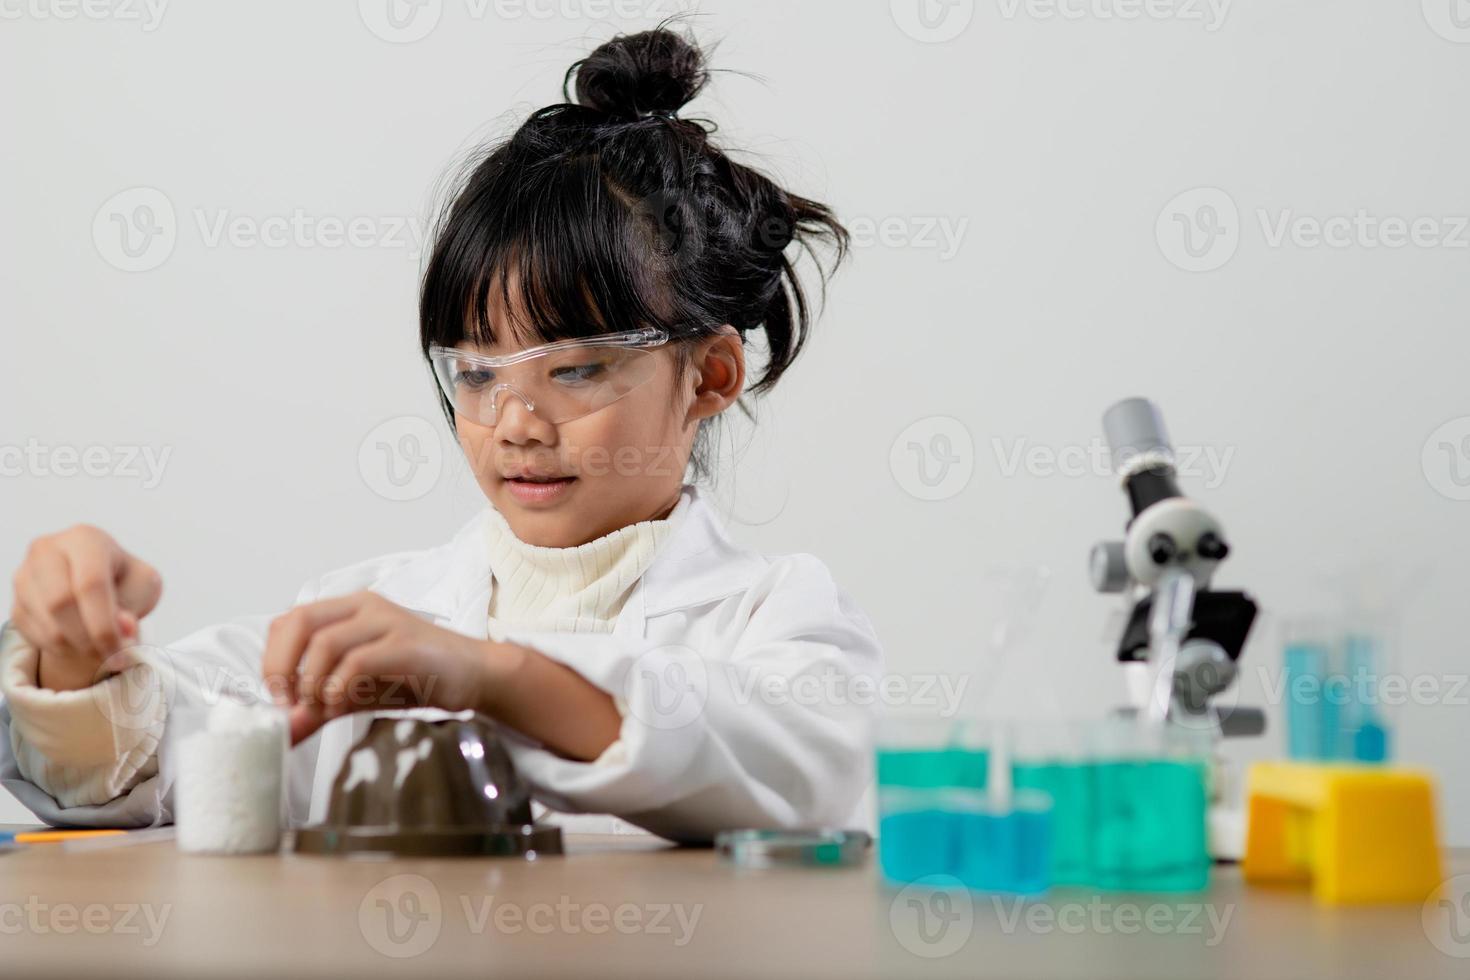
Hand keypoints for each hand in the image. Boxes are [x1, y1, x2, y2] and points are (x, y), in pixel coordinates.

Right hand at [9, 525, 162, 691]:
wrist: (96, 584)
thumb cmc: (123, 581)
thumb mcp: (142, 588)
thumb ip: (135, 606)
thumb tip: (123, 628)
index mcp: (86, 539)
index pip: (91, 584)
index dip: (105, 624)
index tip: (120, 652)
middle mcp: (48, 550)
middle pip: (61, 602)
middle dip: (89, 638)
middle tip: (111, 655)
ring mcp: (26, 575)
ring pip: (46, 622)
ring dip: (76, 646)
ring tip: (100, 648)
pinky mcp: (16, 601)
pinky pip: (33, 634)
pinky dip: (60, 648)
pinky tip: (79, 642)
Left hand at [260, 590, 512, 744]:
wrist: (474, 675)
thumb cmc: (416, 678)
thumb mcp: (356, 694)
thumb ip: (317, 707)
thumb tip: (281, 733)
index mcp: (348, 609)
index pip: (288, 620)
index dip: (273, 658)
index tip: (279, 697)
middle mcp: (364, 606)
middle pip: (299, 622)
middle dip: (281, 667)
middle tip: (288, 703)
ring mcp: (387, 621)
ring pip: (324, 641)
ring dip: (311, 683)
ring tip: (320, 708)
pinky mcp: (406, 644)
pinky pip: (357, 661)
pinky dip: (338, 688)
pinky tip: (341, 706)